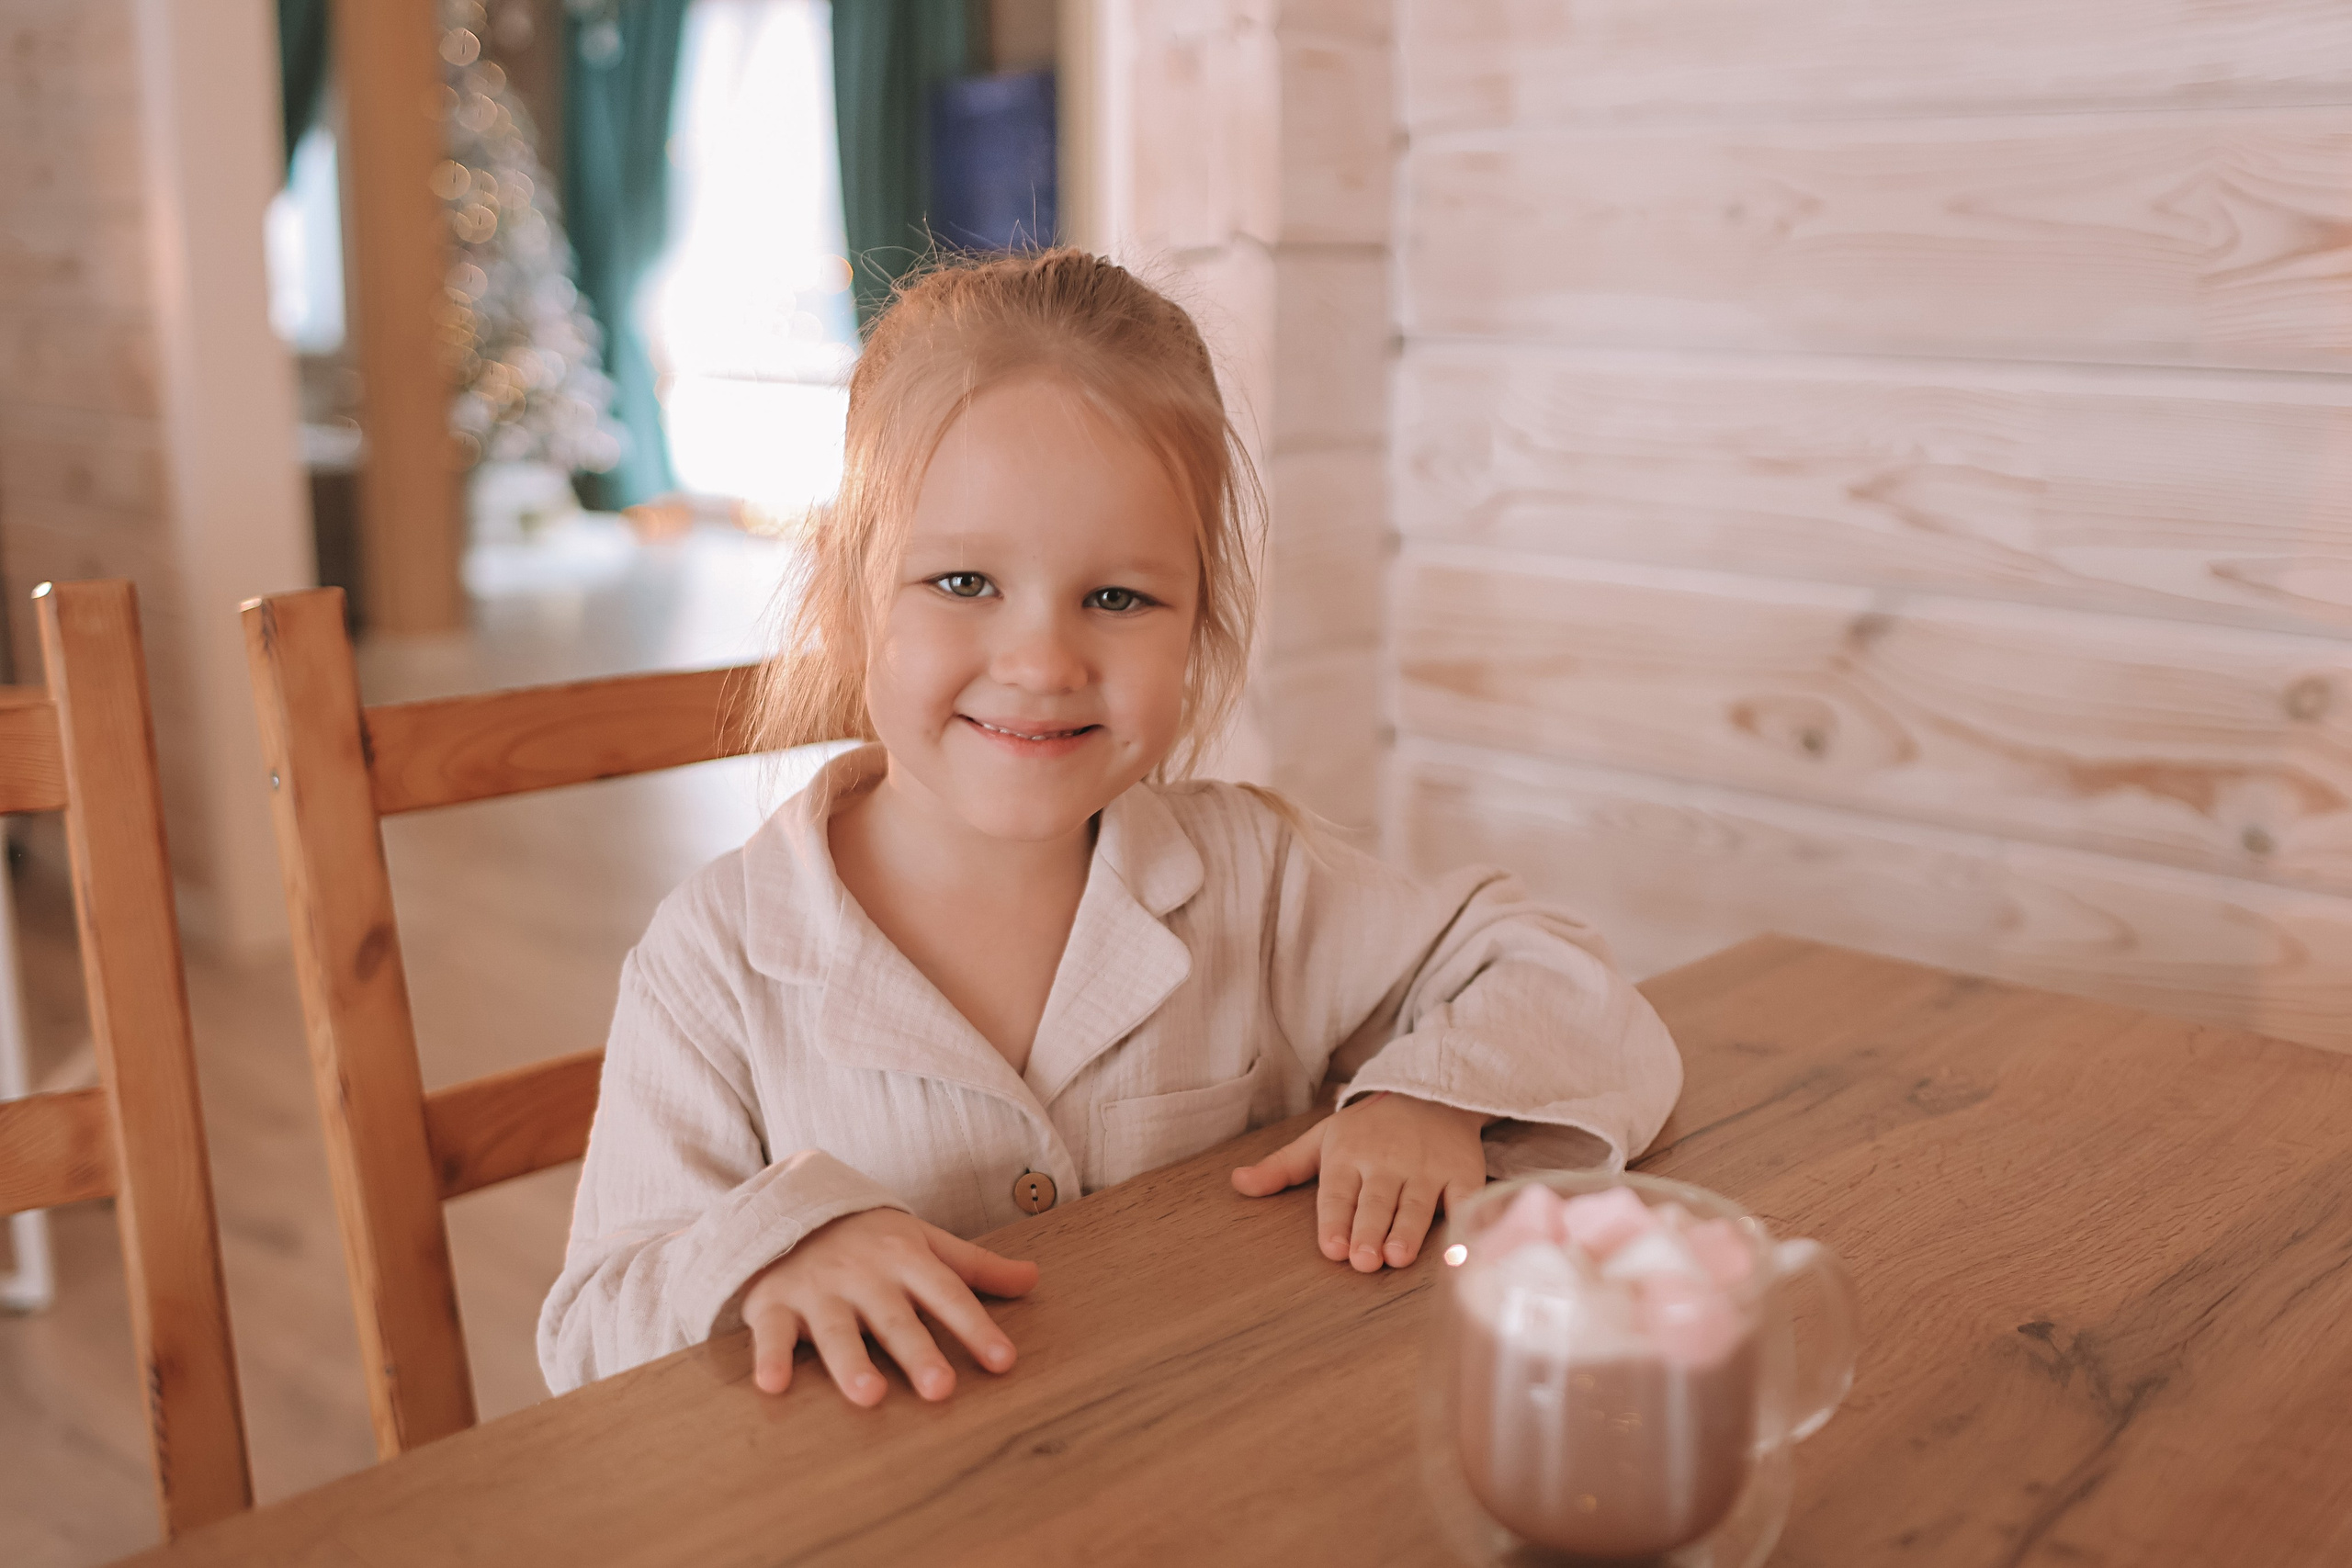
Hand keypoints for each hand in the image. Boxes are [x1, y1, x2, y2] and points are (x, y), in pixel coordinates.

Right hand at [740, 1207, 1038, 1405]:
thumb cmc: (870, 1238)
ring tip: (870, 1396)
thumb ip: (975, 1266)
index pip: (948, 1294)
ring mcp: (817, 1289)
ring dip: (851, 1362)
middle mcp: (864, 1275)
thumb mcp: (924, 1241)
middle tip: (941, 1388)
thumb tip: (1033, 1280)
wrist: (791, 1203)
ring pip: (837, 1330)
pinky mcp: (773, 1302)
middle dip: (917, 1352)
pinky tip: (773, 1385)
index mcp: (906, 1258)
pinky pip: (771, 1332)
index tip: (1003, 1361)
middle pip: (895, 1318)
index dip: (975, 1327)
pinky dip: (770, 1357)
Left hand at [1230, 1093, 1487, 1272]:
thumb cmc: (1370, 1128)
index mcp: (1348, 1154)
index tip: (1333, 1248)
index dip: (1335, 1220)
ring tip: (1397, 1257)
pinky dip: (1464, 1221)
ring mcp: (1427, 1167)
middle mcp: (1387, 1161)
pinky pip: (1464, 1198)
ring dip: (1407, 1229)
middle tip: (1363, 1261)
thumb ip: (1283, 1167)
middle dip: (1369, 1230)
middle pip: (1376, 1201)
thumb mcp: (1323, 1139)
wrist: (1431, 1094)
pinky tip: (1458, 1248)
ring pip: (1416, 1203)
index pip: (1338, 1192)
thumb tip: (1237, 1184)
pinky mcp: (1462, 1172)